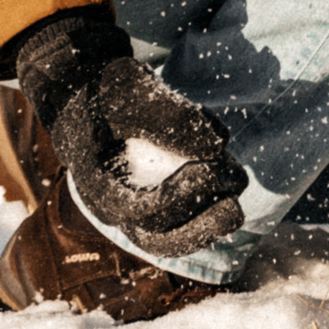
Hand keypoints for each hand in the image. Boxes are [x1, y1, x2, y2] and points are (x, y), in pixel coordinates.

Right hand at [10, 12, 248, 258]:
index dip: (177, 197)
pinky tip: (231, 176)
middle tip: (235, 207)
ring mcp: (137, 210)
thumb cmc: (108, 92)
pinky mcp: (156, 203)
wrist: (90, 97)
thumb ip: (169, 115)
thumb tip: (217, 145)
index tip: (208, 170)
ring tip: (237, 183)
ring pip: (175, 237)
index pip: (139, 210)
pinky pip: (184, 221)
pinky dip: (210, 207)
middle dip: (202, 228)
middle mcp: (117, 209)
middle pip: (159, 239)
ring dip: (212, 221)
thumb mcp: (129, 89)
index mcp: (99, 187)